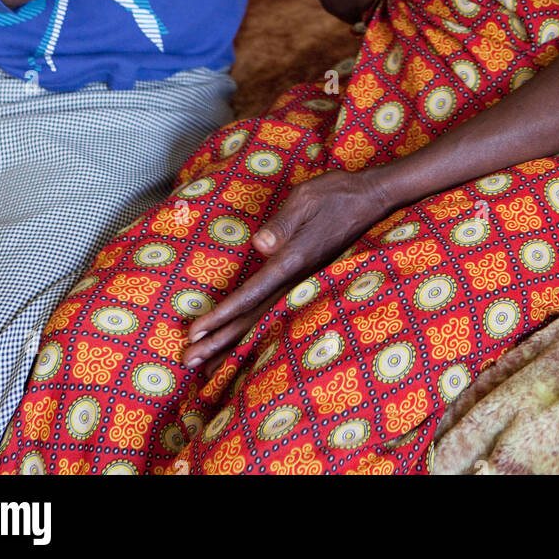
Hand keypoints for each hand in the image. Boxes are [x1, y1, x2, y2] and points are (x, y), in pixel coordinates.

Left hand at [181, 168, 390, 374]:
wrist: (370, 199)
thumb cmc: (335, 194)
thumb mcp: (305, 198)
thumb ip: (282, 223)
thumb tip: (260, 245)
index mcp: (292, 260)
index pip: (252, 294)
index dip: (223, 315)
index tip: (197, 331)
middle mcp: (297, 279)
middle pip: (254, 319)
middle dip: (220, 342)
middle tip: (189, 361)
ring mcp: (303, 283)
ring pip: (264, 321)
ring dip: (234, 343)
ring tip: (206, 365)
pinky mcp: (306, 280)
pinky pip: (276, 313)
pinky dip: (255, 332)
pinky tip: (243, 343)